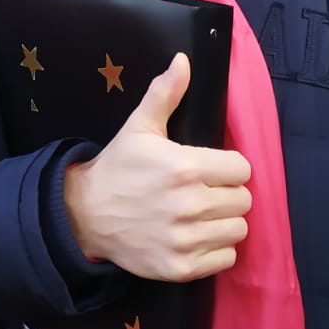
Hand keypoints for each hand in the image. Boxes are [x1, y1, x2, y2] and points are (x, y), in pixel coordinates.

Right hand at [63, 51, 251, 282]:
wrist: (84, 214)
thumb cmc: (118, 167)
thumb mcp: (139, 127)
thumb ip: (166, 93)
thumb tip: (183, 61)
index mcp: (185, 167)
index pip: (242, 169)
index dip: (228, 167)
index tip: (211, 169)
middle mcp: (189, 205)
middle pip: (243, 200)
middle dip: (227, 193)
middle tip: (204, 191)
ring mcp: (185, 239)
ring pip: (238, 230)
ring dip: (224, 222)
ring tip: (202, 214)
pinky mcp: (181, 267)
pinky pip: (225, 258)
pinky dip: (216, 250)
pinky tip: (196, 236)